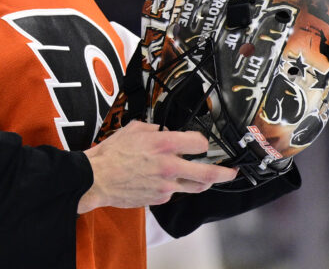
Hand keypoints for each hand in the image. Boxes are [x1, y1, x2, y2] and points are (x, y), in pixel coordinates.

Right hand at [77, 121, 237, 213]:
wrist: (96, 178)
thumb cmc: (111, 153)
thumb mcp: (133, 130)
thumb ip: (153, 130)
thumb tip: (163, 132)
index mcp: (164, 144)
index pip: (199, 143)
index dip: (202, 142)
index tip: (202, 144)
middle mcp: (169, 166)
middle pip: (208, 173)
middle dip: (225, 173)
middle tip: (232, 172)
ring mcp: (166, 186)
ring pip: (195, 187)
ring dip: (205, 182)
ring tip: (210, 179)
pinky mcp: (159, 198)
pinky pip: (174, 192)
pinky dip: (174, 186)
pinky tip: (164, 181)